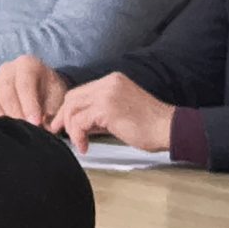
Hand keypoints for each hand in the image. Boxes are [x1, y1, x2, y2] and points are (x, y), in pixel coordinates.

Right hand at [0, 55, 69, 126]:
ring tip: (12, 132)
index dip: (29, 105)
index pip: (24, 84)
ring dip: (0, 118)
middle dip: (16, 114)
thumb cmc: (51, 96)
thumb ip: (53, 112)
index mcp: (27, 64)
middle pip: (5, 92)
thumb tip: (46, 128)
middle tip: (25, 130)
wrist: (43, 93)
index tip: (36, 122)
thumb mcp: (58, 99)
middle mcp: (7, 70)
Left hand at [54, 73, 175, 155]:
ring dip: (70, 128)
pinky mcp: (107, 108)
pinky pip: (79, 121)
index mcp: (112, 81)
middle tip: (60, 133)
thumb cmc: (149, 125)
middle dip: (63, 117)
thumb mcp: (120, 113)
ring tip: (79, 142)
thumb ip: (99, 115)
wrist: (168, 127)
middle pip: (72, 97)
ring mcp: (107, 94)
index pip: (81, 92)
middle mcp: (108, 83)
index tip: (64, 125)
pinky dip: (78, 135)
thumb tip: (80, 125)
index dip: (69, 109)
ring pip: (72, 108)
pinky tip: (85, 146)